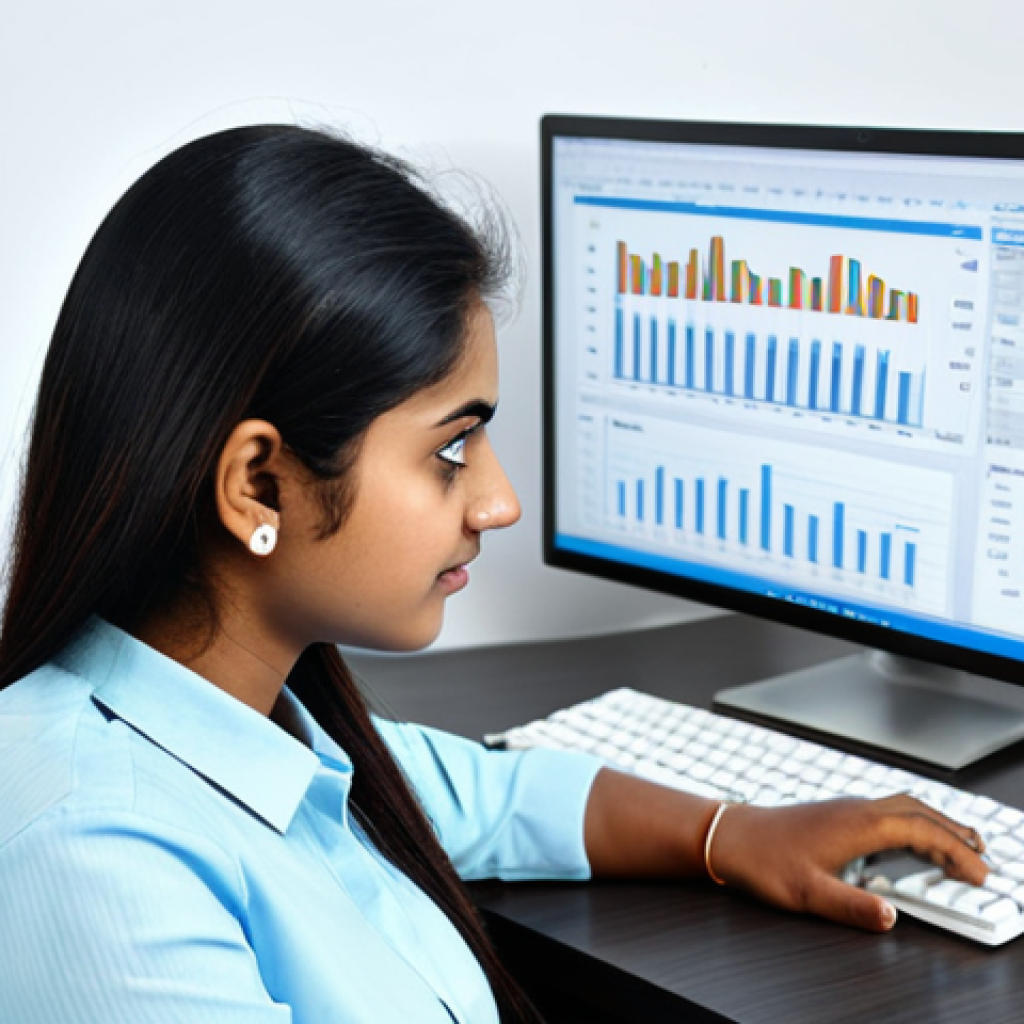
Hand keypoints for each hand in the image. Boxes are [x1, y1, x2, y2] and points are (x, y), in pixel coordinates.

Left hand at [709, 794, 987, 931]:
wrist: (729, 836)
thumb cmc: (763, 862)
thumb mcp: (808, 893)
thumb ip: (852, 906)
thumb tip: (892, 917)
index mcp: (857, 824)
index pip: (922, 830)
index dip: (955, 851)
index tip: (978, 874)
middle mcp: (856, 809)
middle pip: (918, 810)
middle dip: (954, 831)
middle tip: (982, 855)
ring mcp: (845, 807)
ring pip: (902, 806)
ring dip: (934, 822)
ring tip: (958, 842)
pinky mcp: (836, 813)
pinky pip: (887, 810)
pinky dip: (912, 821)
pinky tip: (910, 837)